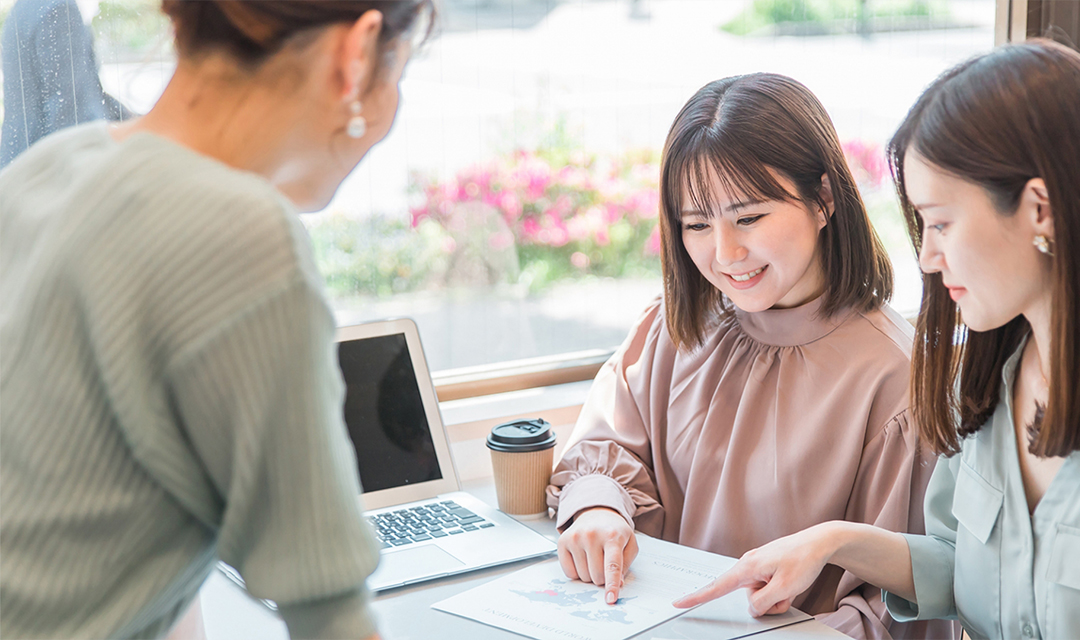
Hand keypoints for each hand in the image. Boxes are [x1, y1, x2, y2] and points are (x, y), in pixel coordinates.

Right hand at [558, 507, 637, 604]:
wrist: (596, 513)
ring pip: (583, 577)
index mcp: (612, 536)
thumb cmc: (614, 532)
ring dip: (590, 574)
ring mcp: (575, 537)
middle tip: (604, 563)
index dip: (611, 584)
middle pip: (597, 576)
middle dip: (603, 578)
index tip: (610, 599)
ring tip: (593, 557)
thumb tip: (617, 584)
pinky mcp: (563, 541)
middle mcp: (592, 535)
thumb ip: (626, 565)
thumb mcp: (629, 544)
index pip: (612, 565)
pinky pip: (569, 573)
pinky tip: (582, 558)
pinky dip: (577, 572)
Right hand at [672, 523, 836, 615]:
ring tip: (791, 583)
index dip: (696, 597)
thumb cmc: (803, 560)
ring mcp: (758, 565)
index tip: (678, 602)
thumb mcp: (784, 588)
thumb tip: (751, 606)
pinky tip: (791, 581)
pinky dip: (779, 590)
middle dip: (767, 602)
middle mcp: (748, 564)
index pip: (716, 587)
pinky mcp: (767, 567)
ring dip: (776, 596)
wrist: (820, 542)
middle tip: (787, 591)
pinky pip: (768, 588)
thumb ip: (762, 602)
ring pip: (760, 595)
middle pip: (748, 597)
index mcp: (747, 567)